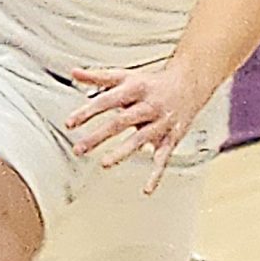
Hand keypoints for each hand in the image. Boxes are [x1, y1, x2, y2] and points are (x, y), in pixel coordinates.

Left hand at [65, 60, 209, 191]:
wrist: (190, 83)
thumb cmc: (153, 83)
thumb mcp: (125, 76)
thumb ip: (99, 77)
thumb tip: (75, 72)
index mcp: (135, 89)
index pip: (107, 100)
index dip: (87, 111)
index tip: (70, 123)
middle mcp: (148, 106)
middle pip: (121, 121)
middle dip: (99, 136)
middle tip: (79, 149)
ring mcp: (160, 123)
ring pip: (140, 139)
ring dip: (122, 152)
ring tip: (105, 164)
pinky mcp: (171, 138)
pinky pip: (163, 158)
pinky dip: (156, 175)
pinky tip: (146, 188)